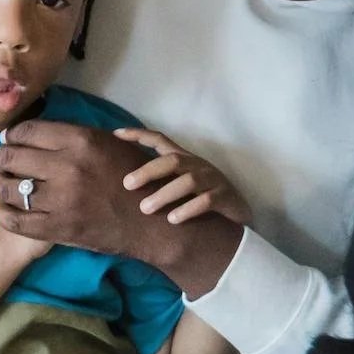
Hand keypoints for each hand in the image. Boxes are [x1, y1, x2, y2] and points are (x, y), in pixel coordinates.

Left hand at [0, 118, 242, 296]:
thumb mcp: (111, 143)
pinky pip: (15, 220)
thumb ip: (76, 135)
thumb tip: (39, 129)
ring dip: (0, 183)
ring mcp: (61, 201)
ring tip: (1, 182)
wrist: (154, 224)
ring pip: (9, 188)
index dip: (12, 134)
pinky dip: (1, 212)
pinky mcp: (59, 229)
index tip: (10, 138)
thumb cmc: (136, 178)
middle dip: (2, 156)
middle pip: (12, 156)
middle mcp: (67, 167)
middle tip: (2, 160)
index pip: (27, 130)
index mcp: (81, 141)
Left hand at [116, 126, 250, 229]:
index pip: (160, 139)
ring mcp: (213, 180)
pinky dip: (187, 209)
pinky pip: (205, 201)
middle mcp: (198, 165)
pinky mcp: (224, 197)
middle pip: (171, 160)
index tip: (116, 134)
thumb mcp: (179, 186)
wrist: (238, 216)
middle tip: (127, 184)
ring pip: (187, 181)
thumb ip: (158, 181)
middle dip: (148, 171)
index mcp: (185, 159)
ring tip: (145, 208)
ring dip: (164, 194)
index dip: (139, 134)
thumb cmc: (200, 200)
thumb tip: (123, 184)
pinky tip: (172, 219)